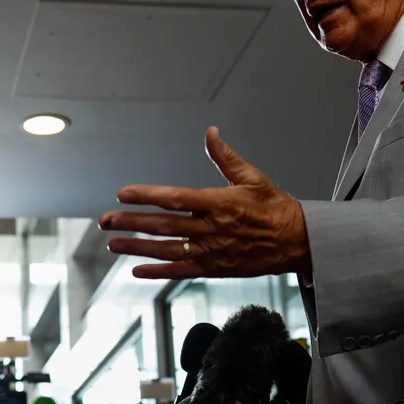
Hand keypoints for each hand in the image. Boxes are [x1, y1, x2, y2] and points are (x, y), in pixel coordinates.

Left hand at [99, 127, 309, 279]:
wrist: (297, 241)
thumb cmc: (274, 206)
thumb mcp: (252, 177)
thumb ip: (226, 157)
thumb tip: (211, 132)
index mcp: (219, 202)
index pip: (175, 198)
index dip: (147, 195)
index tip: (123, 193)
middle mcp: (212, 228)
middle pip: (164, 225)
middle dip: (131, 222)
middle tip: (105, 220)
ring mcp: (212, 251)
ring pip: (167, 249)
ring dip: (137, 247)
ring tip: (112, 244)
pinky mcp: (216, 269)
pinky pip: (182, 270)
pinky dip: (158, 271)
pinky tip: (136, 269)